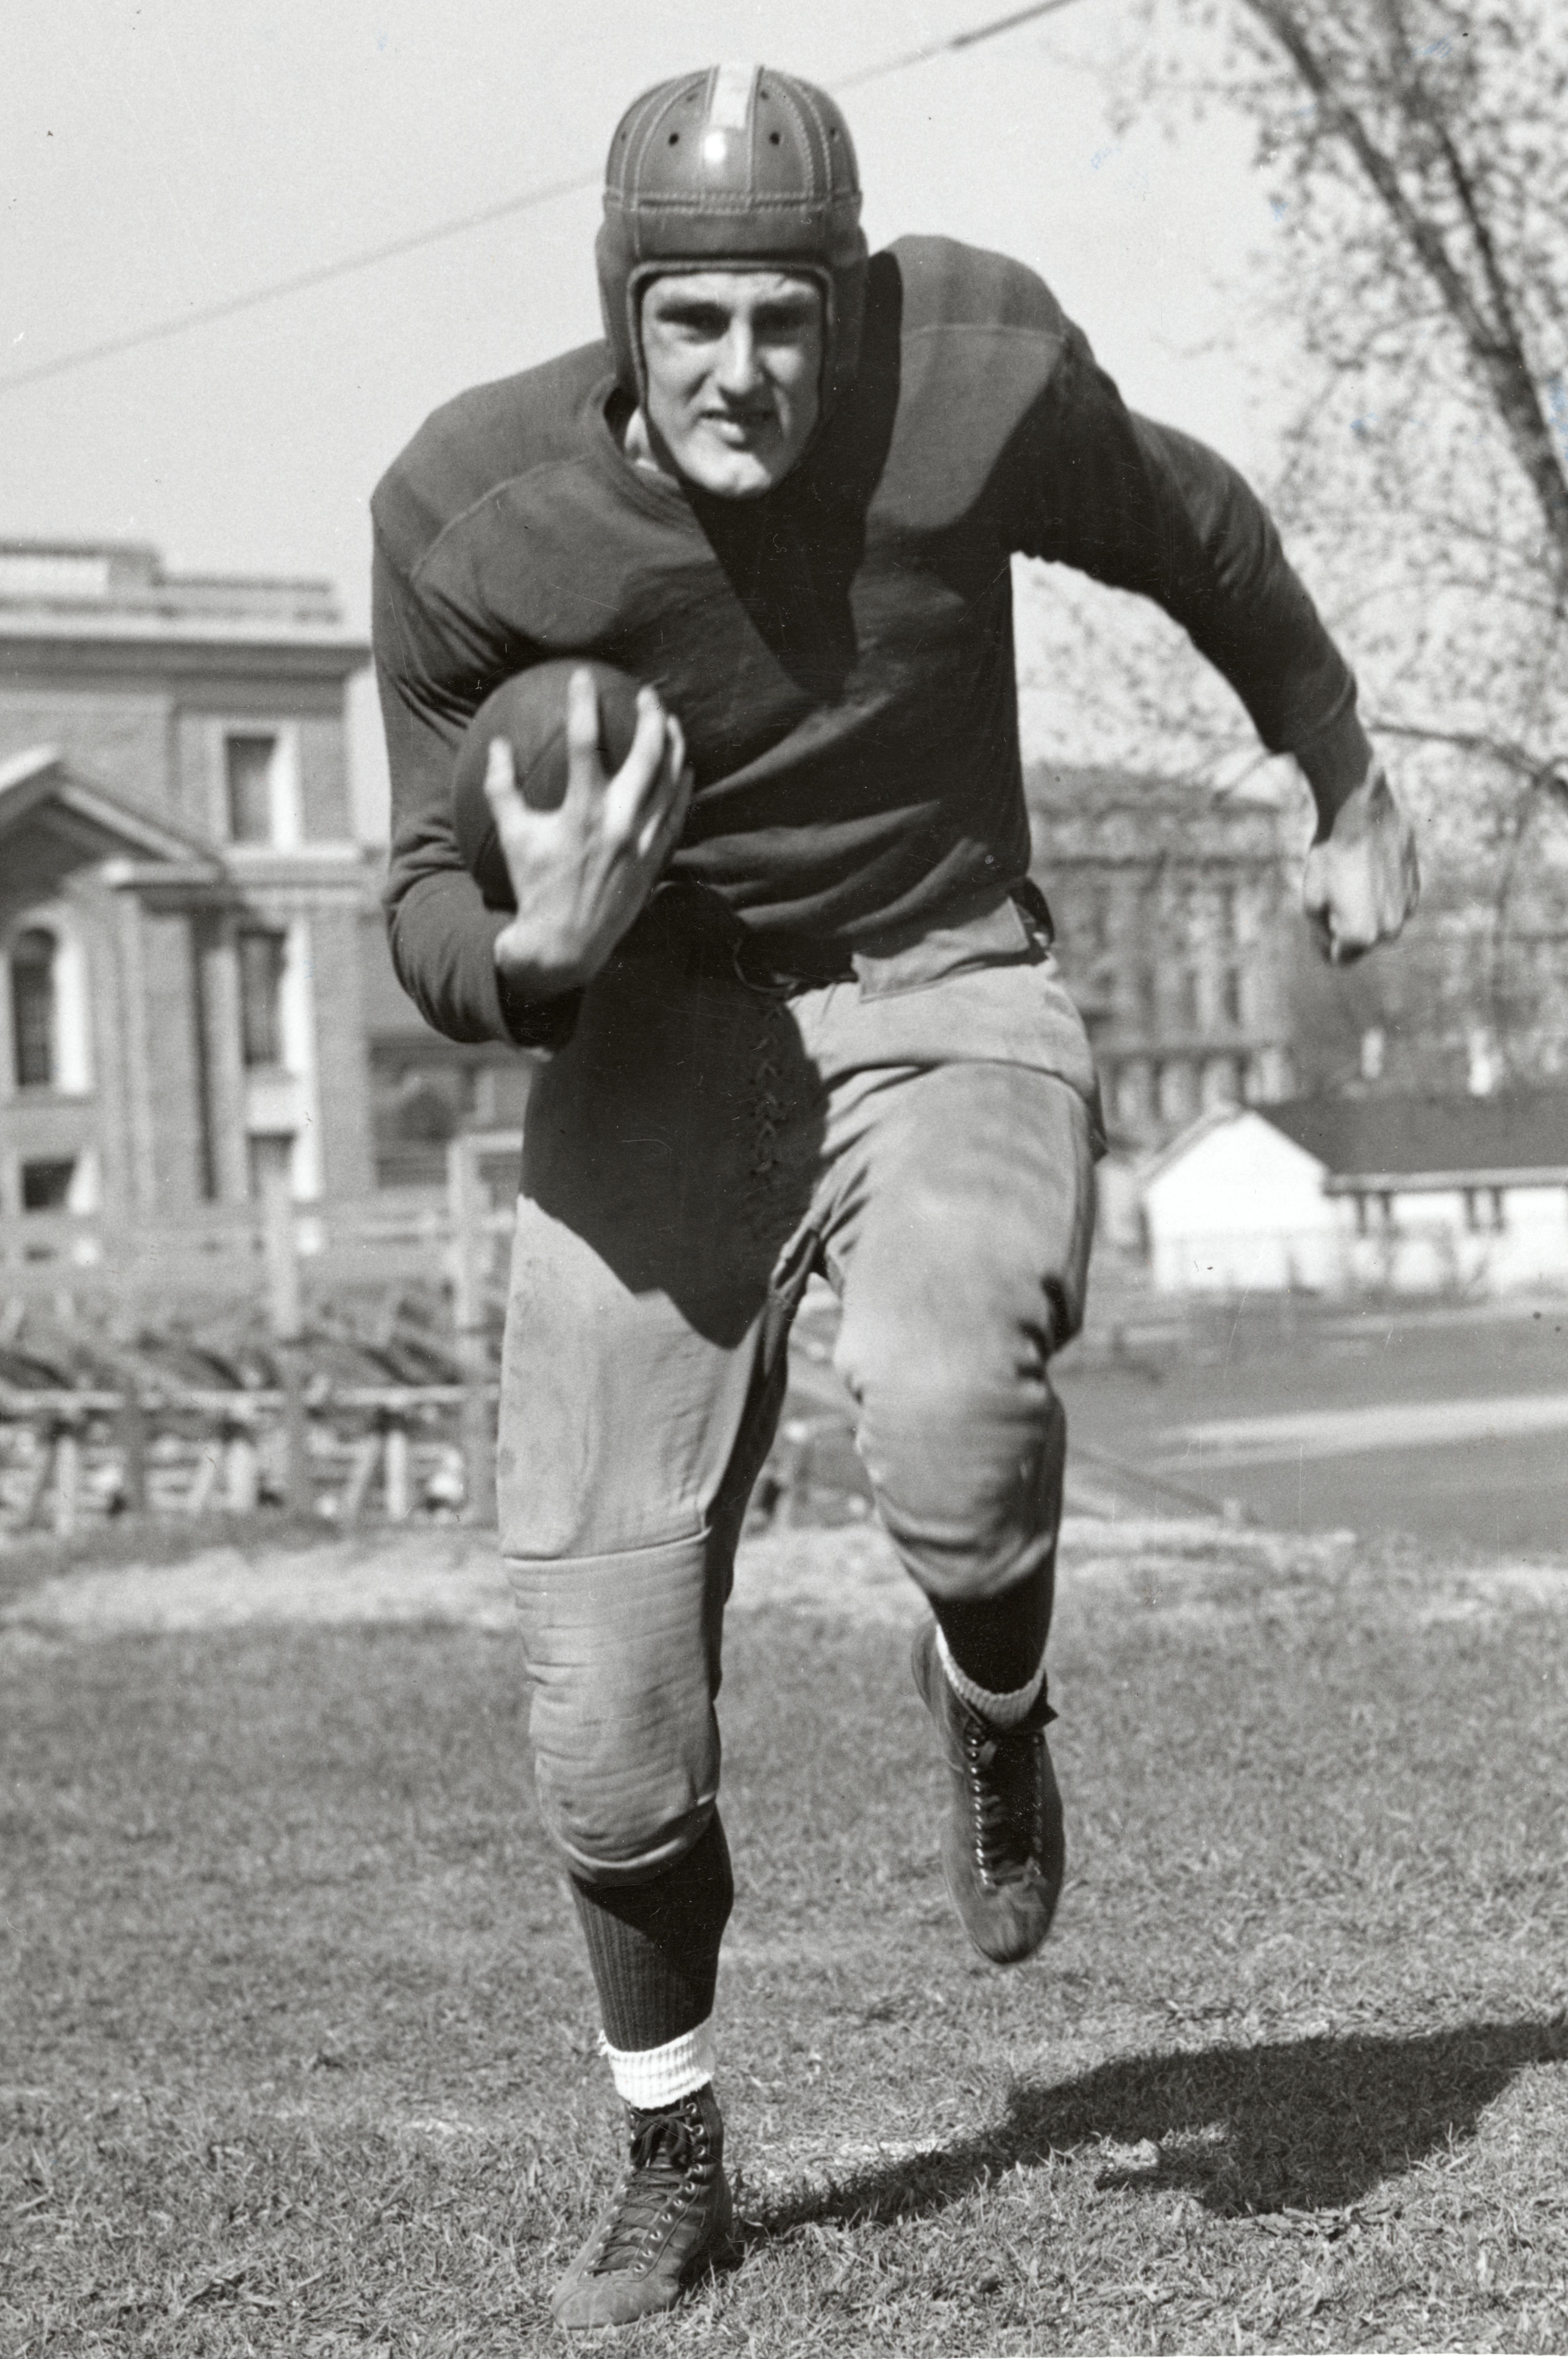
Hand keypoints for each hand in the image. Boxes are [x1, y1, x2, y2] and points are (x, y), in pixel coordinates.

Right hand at [489, 669, 690, 997]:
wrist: (564, 943)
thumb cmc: (534, 886)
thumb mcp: (512, 835)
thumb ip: (501, 788)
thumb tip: (496, 745)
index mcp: (582, 813)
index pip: (584, 742)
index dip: (583, 704)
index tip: (583, 677)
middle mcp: (620, 824)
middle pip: (647, 756)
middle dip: (650, 717)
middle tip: (647, 693)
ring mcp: (643, 843)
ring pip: (670, 782)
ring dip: (673, 747)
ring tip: (669, 723)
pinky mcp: (656, 860)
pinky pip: (677, 815)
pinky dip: (682, 788)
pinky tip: (683, 769)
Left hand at [1301, 764, 1419, 965]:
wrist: (1362, 813)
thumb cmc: (1330, 857)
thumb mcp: (1311, 901)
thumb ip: (1322, 934)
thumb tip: (1333, 948)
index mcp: (1361, 936)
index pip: (1338, 959)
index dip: (1324, 941)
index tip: (1320, 915)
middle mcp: (1390, 930)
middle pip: (1361, 943)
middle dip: (1346, 926)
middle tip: (1336, 891)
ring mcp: (1407, 909)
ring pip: (1379, 923)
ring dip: (1366, 910)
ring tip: (1353, 877)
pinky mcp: (1416, 889)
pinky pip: (1393, 902)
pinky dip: (1381, 893)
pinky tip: (1370, 868)